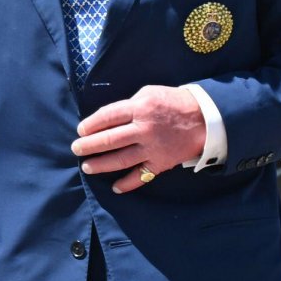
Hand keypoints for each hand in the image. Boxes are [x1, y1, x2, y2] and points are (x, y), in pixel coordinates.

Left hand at [72, 85, 206, 192]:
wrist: (204, 118)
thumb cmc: (173, 102)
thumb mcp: (149, 93)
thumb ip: (129, 105)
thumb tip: (106, 118)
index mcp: (140, 108)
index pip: (107, 117)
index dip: (90, 125)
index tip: (81, 131)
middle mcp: (144, 129)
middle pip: (109, 140)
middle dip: (89, 146)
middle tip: (76, 149)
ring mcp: (152, 148)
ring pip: (120, 159)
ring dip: (100, 165)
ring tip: (87, 167)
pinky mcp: (160, 163)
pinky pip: (141, 176)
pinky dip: (127, 184)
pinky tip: (115, 188)